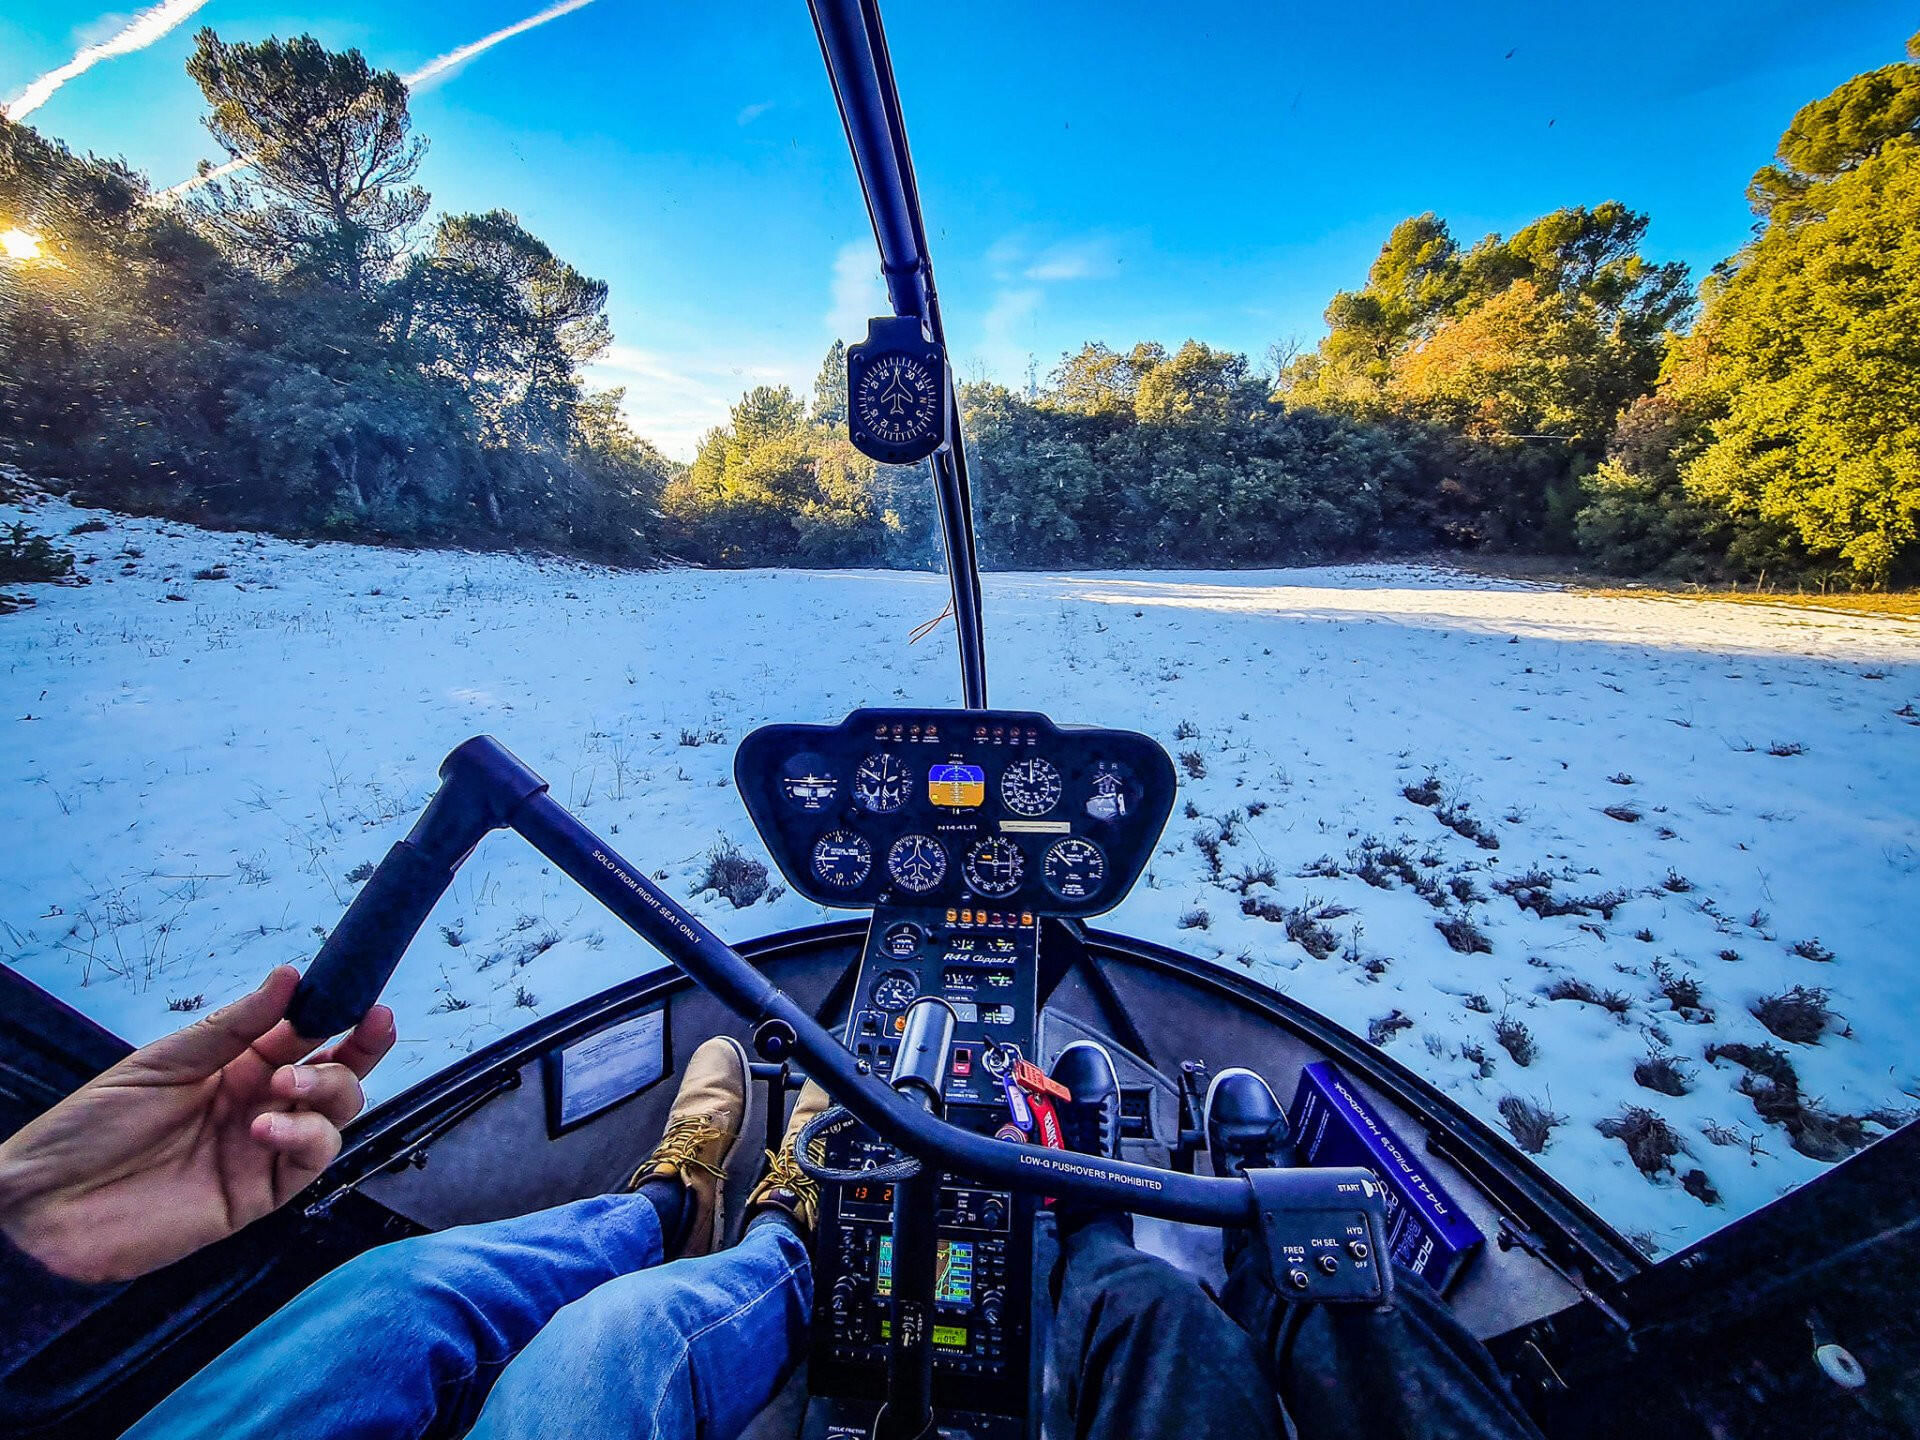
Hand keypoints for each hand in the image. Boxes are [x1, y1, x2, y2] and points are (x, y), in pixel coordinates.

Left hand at [0, 966, 394, 1283]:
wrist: (47, 1207)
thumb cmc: (91, 1128)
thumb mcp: (162, 1062)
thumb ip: (234, 1026)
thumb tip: (290, 976)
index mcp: (238, 1063)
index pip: (309, 1033)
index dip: (343, 1014)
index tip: (367, 999)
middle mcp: (260, 1101)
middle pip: (339, 1072)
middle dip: (361, 1049)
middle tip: (363, 1028)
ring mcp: (264, 1148)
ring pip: (335, 1114)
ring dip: (328, 1089)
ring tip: (286, 1085)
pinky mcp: (260, 1193)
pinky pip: (310, 1160)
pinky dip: (304, 1137)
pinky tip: (266, 1128)